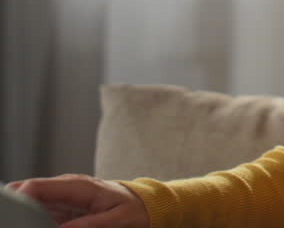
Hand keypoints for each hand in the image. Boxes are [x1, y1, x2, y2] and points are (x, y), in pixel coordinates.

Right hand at [6, 175, 147, 227]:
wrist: (143, 203)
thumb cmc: (134, 210)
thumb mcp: (119, 220)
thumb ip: (92, 225)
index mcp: (79, 186)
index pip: (38, 186)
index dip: (19, 199)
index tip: (14, 216)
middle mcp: (67, 187)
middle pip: (28, 191)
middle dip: (18, 206)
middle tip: (15, 222)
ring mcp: (63, 195)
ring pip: (31, 200)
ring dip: (25, 212)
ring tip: (24, 223)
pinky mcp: (63, 204)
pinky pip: (40, 209)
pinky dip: (33, 217)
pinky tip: (34, 223)